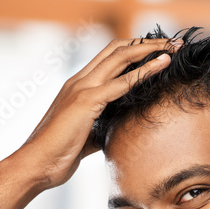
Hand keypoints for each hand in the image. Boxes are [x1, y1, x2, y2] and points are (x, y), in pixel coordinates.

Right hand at [15, 37, 180, 190]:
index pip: (109, 58)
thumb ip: (101, 127)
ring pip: (120, 57)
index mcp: (77, 86)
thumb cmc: (57, 155)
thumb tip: (117, 130)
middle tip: (173, 43)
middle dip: (147, 43)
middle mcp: (79, 81)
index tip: (158, 51)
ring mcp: (82, 89)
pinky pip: (121, 83)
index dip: (134, 51)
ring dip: (150, 50)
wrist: (35, 165)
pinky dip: (144, 71)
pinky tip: (162, 65)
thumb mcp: (85, 136)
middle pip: (117, 49)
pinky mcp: (86, 102)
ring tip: (174, 47)